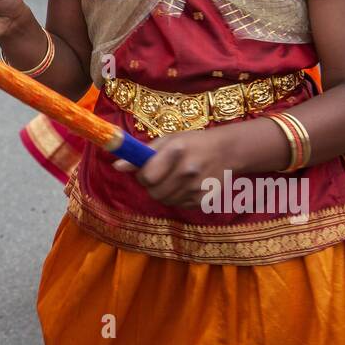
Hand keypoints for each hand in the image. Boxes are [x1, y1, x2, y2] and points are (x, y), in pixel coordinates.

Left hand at [113, 125, 233, 208]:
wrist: (227, 151)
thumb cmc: (192, 142)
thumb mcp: (168, 140)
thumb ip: (142, 153)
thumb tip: (117, 166)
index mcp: (176, 150)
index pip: (146, 176)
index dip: (142, 175)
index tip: (146, 170)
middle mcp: (187, 171)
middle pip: (154, 192)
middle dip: (151, 185)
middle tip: (160, 174)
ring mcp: (197, 187)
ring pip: (165, 200)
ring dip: (163, 191)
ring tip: (174, 178)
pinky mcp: (204, 200)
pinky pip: (179, 205)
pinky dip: (177, 197)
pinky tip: (186, 184)